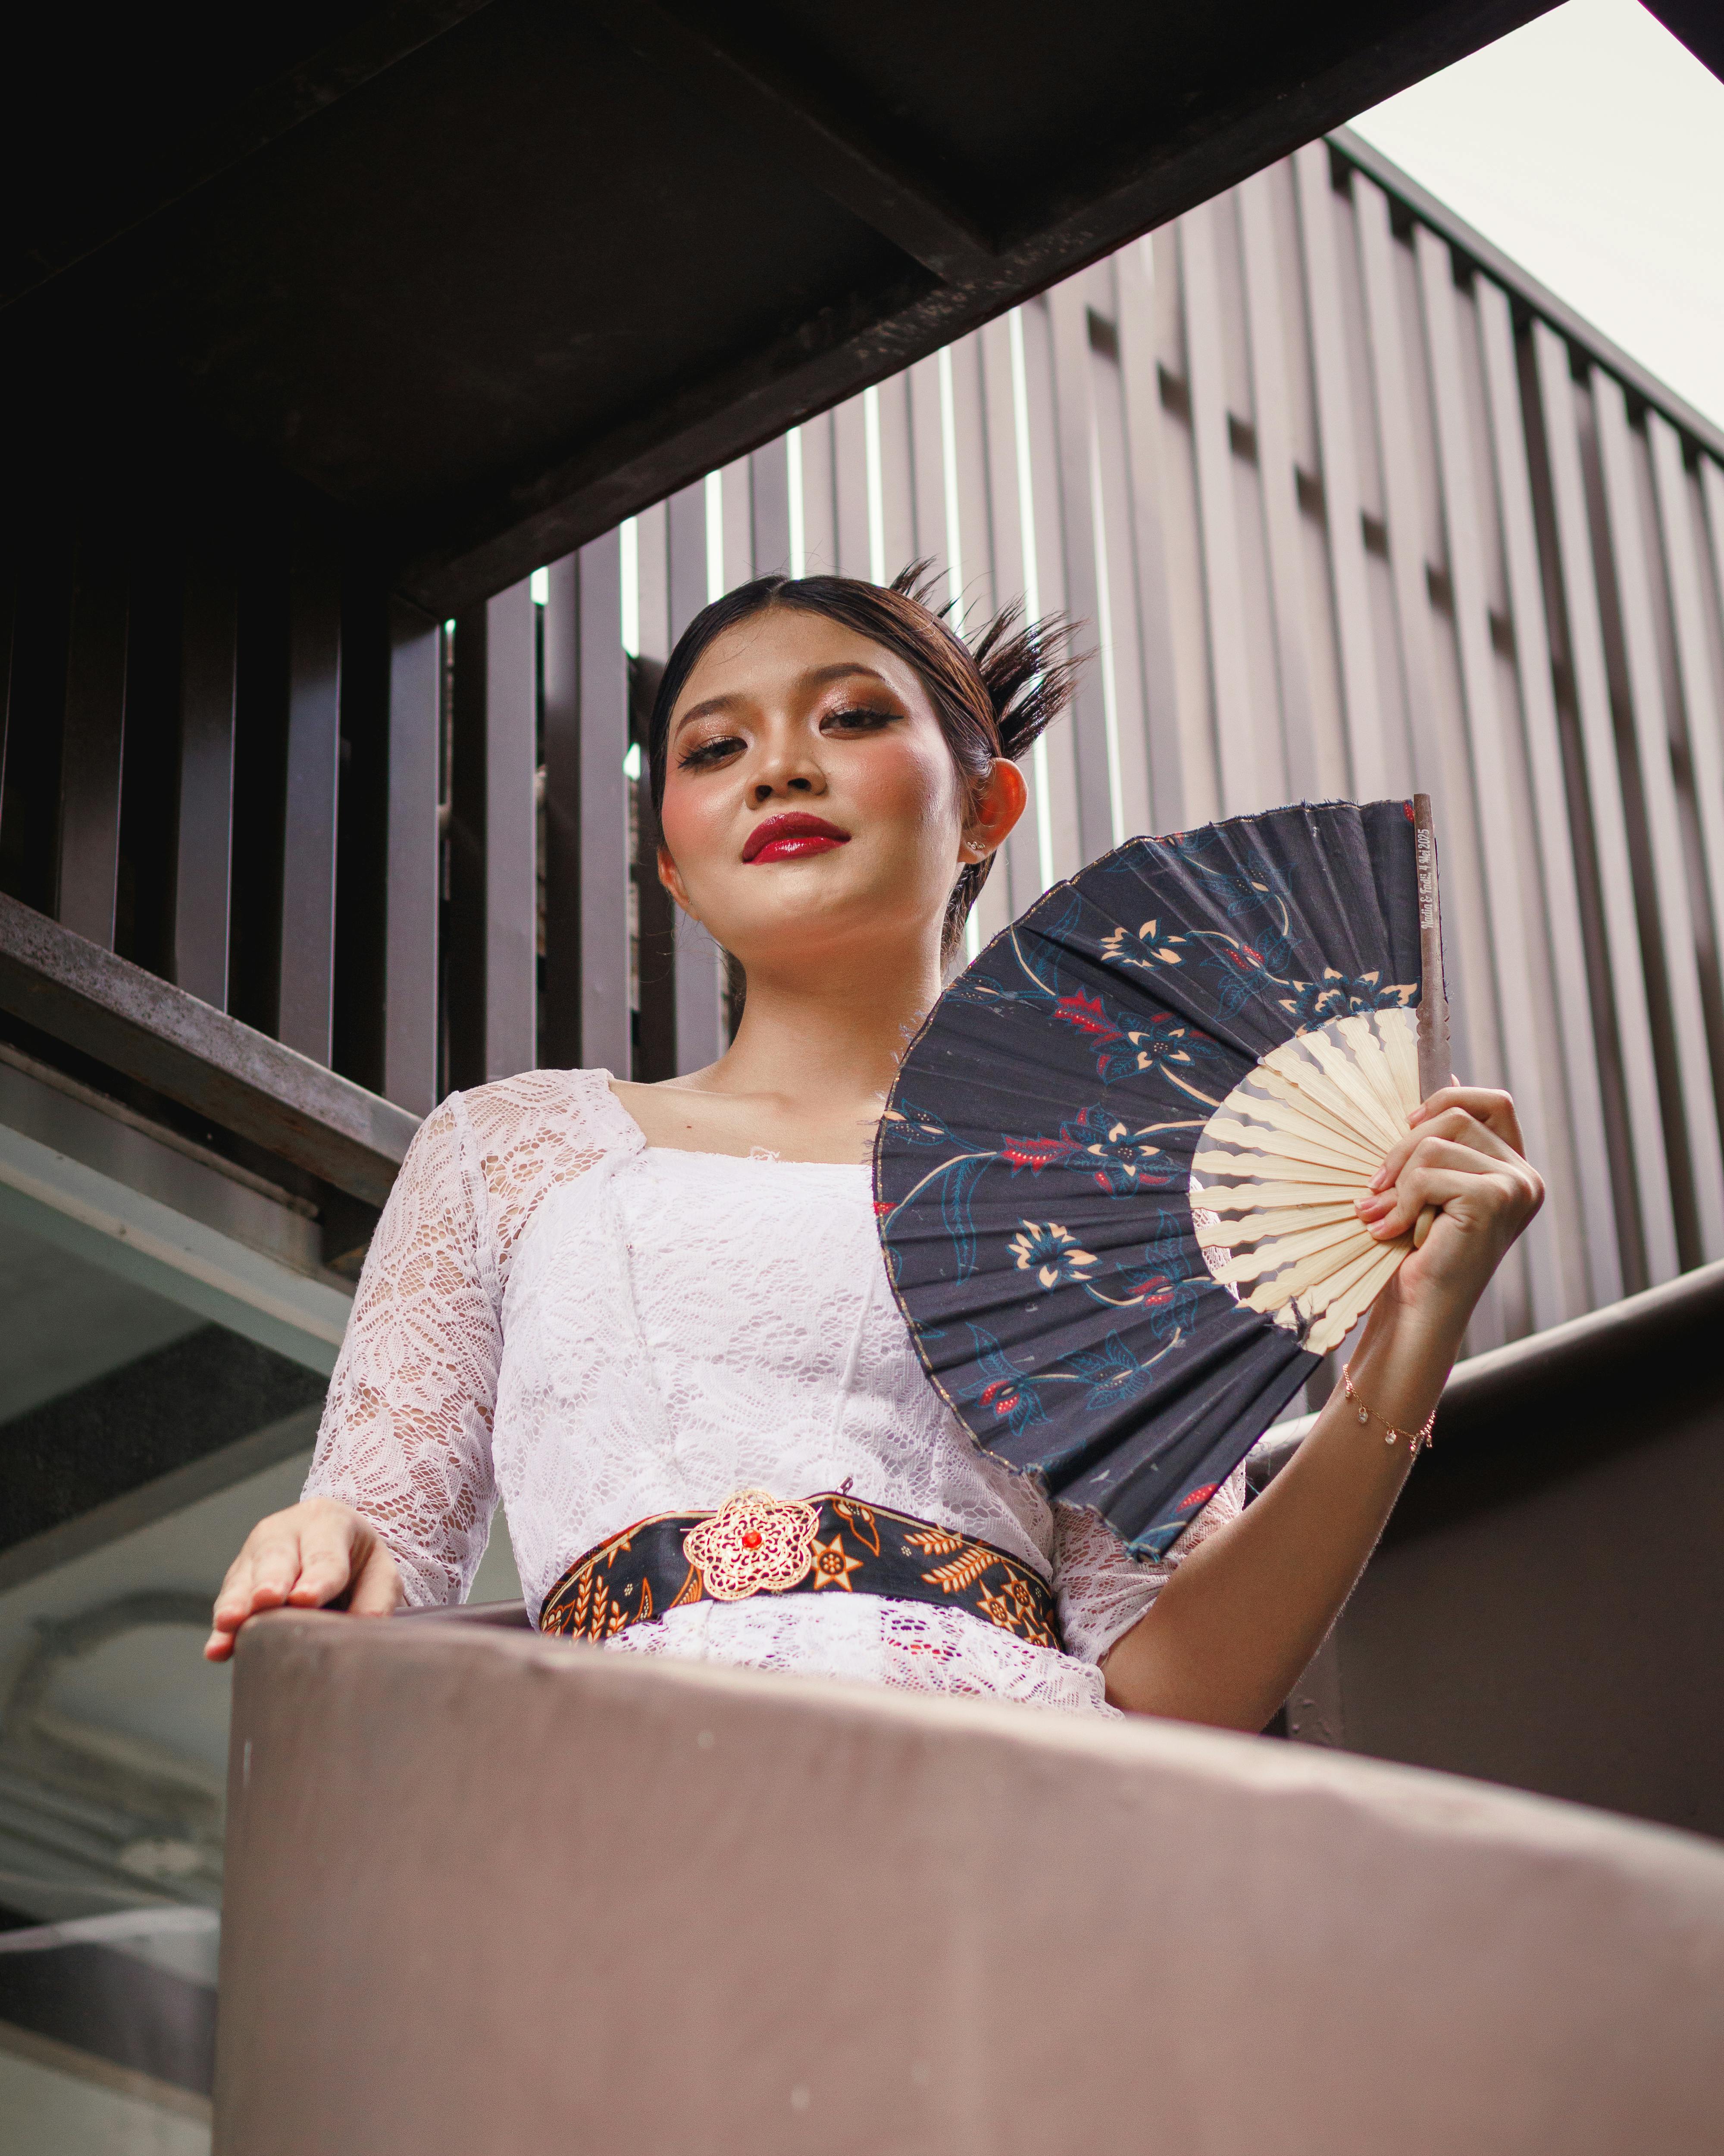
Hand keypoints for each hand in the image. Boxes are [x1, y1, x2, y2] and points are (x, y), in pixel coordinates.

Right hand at [204, 1498, 400, 1662]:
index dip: (317, 1577)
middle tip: (267, 1601)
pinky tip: (217, 1650)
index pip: (325, 1553)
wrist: (328, 1541)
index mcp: (327, 1522)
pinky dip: (221, 1629)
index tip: (307, 1599)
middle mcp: (285, 1531)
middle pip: (276, 1558)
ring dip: (237, 1604)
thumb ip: (377, 1597)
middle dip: (271, 1580)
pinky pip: (227, 1602)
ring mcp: (254, 1553)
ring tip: (231, 1624)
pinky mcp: (237, 1579)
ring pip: (244, 1579)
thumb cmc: (357, 1560)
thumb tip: (366, 1629)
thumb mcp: (379, 1570)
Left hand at [1353, 1085, 1543, 1327]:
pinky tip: (1392, 1230)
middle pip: (1456, 1115)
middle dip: (1405, 1146)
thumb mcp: (1429, 1186)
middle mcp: (1525, 1177)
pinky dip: (1400, 1201)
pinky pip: (1428, 1173)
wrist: (1418, 1310)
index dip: (1448, 1099)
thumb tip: (1445, 1077)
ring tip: (1383, 1215)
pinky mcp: (1494, 1199)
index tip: (1408, 1125)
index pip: (1493, 1103)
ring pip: (1436, 1142)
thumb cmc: (1416, 1252)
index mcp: (1514, 1170)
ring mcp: (1515, 1187)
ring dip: (1397, 1180)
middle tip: (1377, 1187)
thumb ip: (1441, 1142)